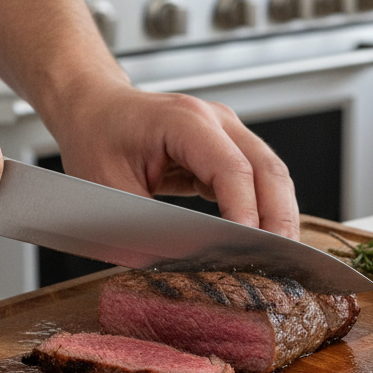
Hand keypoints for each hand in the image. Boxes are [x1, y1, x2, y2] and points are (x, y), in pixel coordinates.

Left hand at [42, 78, 300, 240]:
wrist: (93, 108)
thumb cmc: (95, 139)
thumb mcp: (108, 191)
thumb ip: (146, 227)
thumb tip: (181, 264)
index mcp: (184, 121)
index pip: (232, 169)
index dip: (245, 213)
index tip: (248, 251)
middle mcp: (215, 120)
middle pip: (268, 170)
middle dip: (278, 219)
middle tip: (280, 264)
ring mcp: (227, 132)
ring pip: (271, 176)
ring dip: (278, 216)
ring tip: (277, 259)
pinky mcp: (228, 150)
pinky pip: (258, 181)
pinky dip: (264, 211)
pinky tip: (259, 241)